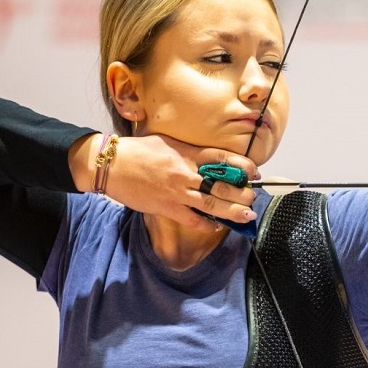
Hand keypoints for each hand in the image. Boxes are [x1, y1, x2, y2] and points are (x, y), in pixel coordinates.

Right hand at [71, 132, 258, 232]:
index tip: (254, 172)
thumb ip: (189, 150)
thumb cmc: (139, 150)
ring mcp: (177, 192)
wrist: (112, 165)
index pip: (222, 157)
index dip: (242, 165)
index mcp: (187, 153)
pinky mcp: (167, 208)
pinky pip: (192, 219)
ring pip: (211, 204)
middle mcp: (185, 173)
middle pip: (221, 184)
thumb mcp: (168, 141)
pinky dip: (207, 224)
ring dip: (232, 211)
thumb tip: (209, 157)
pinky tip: (218, 226)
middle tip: (253, 197)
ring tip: (247, 215)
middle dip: (242, 192)